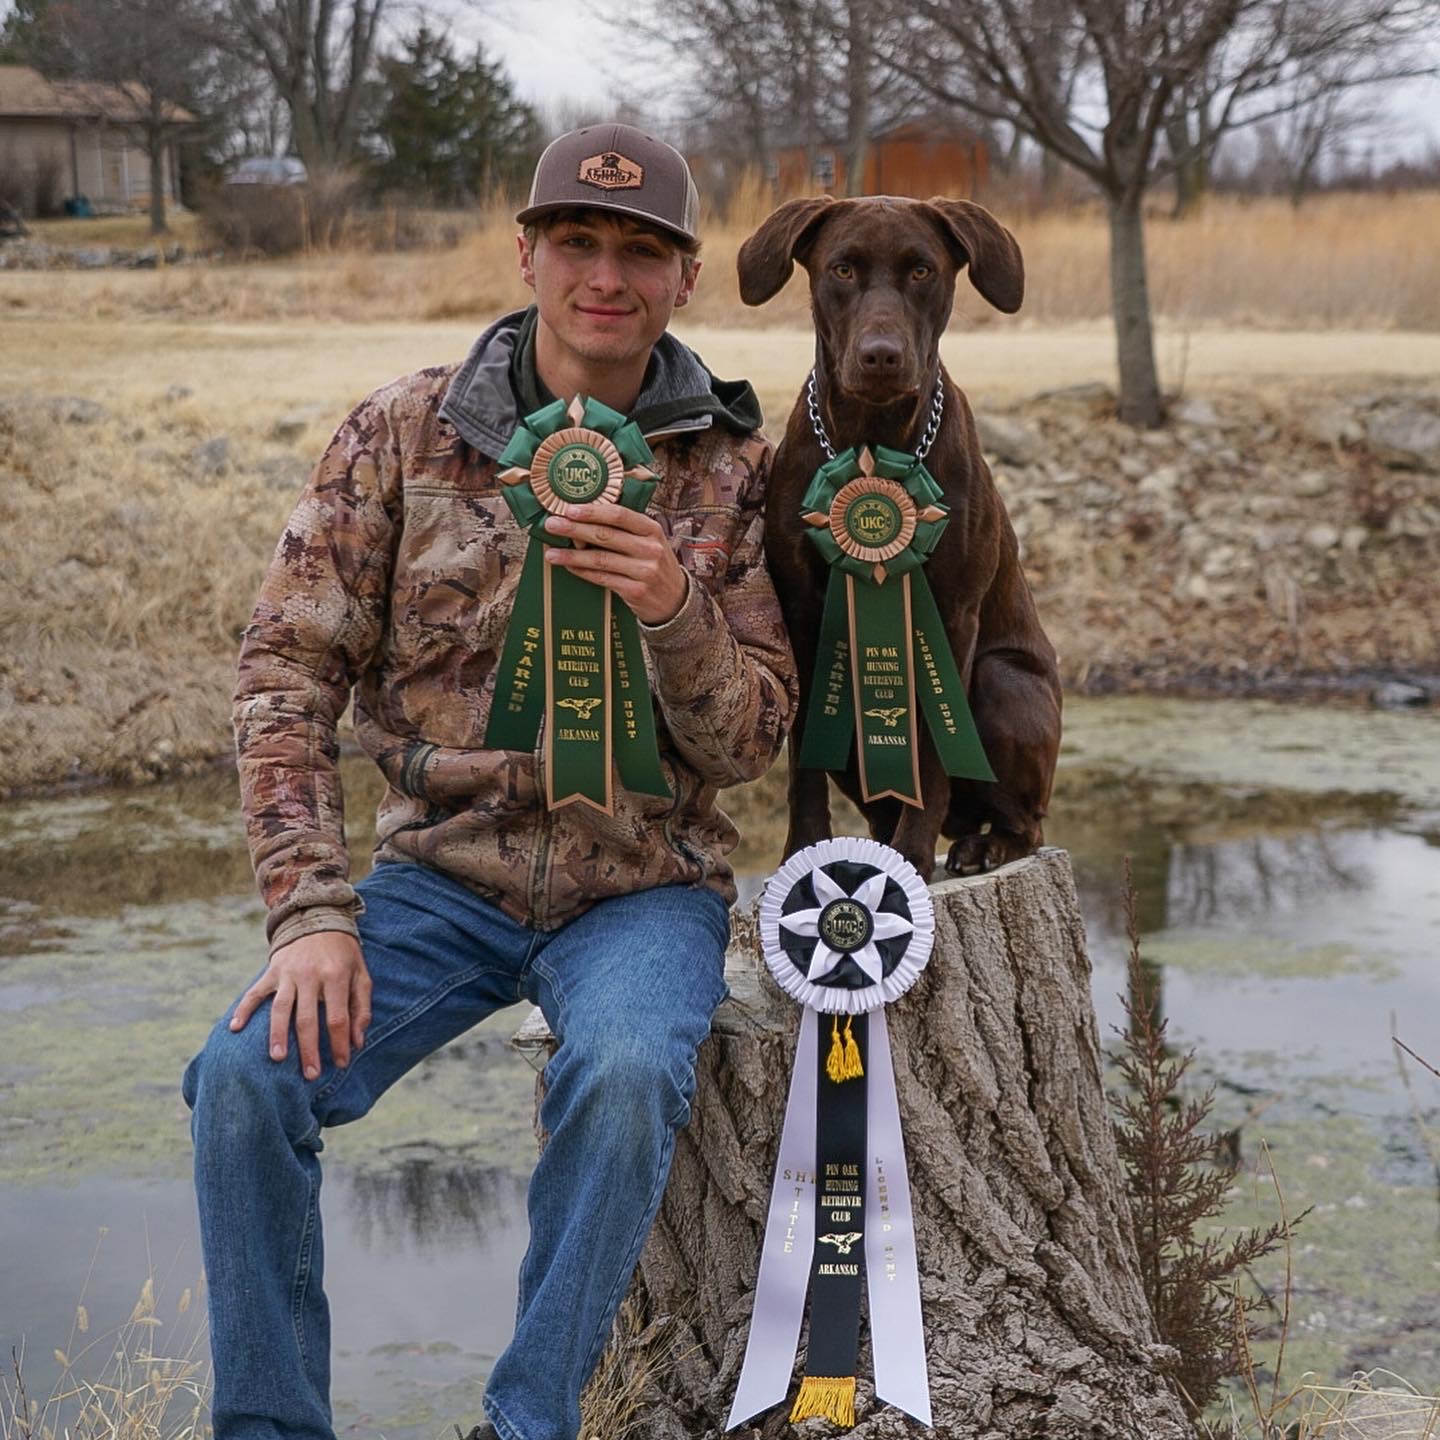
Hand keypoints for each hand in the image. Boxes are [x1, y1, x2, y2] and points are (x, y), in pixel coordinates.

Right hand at [229, 931, 371, 1079]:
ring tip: (277, 1058)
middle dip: (309, 1050)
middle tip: (310, 1074)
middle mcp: (310, 975)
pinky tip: (235, 1028)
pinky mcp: (272, 970)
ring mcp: (288, 973)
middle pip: (307, 1019)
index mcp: (336, 976)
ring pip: (281, 1009)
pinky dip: (244, 1009)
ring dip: (277, 1035)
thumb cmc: (344, 953)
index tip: (340, 1064)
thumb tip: (358, 1042)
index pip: (337, 1017)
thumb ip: (361, 1007)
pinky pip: (255, 992)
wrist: (319, 917)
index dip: (338, 1043)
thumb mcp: (361, 974)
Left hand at [542, 500, 687, 624]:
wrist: (675, 599)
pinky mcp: (635, 591)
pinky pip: (602, 579)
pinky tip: (569, 567)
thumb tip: (584, 518)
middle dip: (574, 529)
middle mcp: (649, 549)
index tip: (570, 509)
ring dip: (572, 556)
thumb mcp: (649, 540)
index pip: (619, 515)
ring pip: (600, 560)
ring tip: (551, 553)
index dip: (593, 511)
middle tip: (552, 525)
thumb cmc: (655, 564)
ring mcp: (644, 571)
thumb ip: (625, 529)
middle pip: (606, 535)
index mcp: (651, 529)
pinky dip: (582, 572)